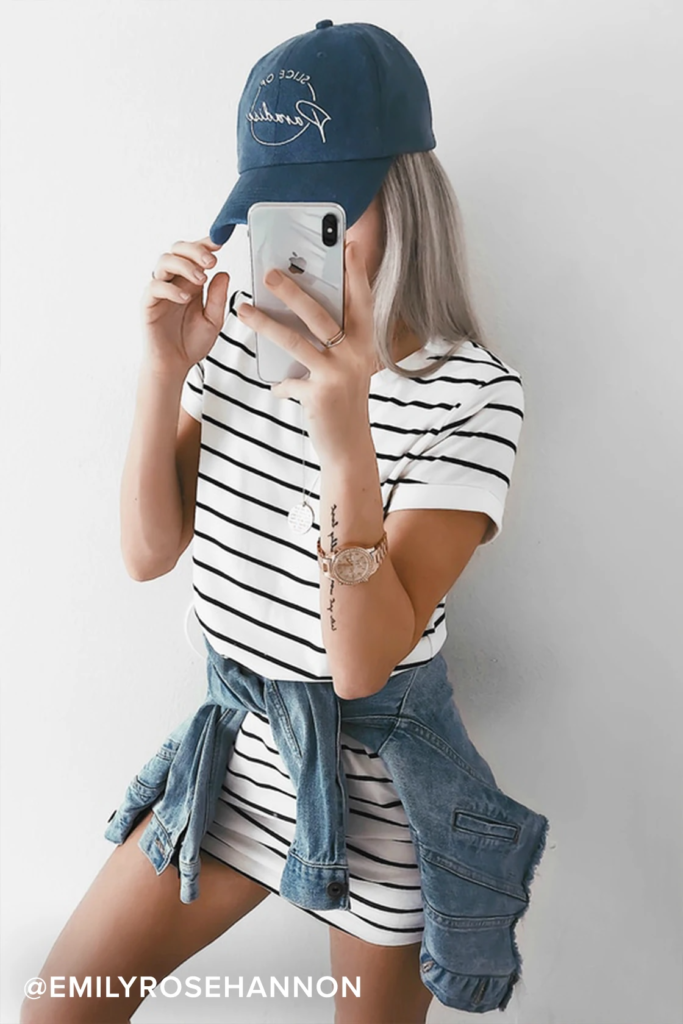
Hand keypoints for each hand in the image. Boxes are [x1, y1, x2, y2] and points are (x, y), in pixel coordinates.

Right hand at [142, 235, 228, 376]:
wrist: (176, 364)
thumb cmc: (192, 342)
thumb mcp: (213, 320)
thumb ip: (217, 297)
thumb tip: (224, 273)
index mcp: (191, 282)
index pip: (195, 254)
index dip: (206, 244)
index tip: (220, 241)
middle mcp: (175, 281)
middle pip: (177, 249)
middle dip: (195, 250)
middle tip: (211, 261)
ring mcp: (160, 291)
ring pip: (164, 261)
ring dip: (184, 265)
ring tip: (200, 279)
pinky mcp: (149, 303)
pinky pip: (155, 287)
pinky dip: (171, 289)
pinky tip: (185, 298)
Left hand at [235, 240, 376, 464]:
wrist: (349, 445)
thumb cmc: (344, 399)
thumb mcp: (348, 366)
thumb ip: (335, 340)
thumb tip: (301, 310)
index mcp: (365, 342)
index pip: (360, 300)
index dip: (355, 272)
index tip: (346, 244)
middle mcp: (355, 354)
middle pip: (320, 313)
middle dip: (292, 290)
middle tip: (269, 272)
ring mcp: (337, 373)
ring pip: (295, 340)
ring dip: (265, 323)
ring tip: (243, 309)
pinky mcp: (319, 394)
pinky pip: (288, 380)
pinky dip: (280, 384)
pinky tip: (276, 386)